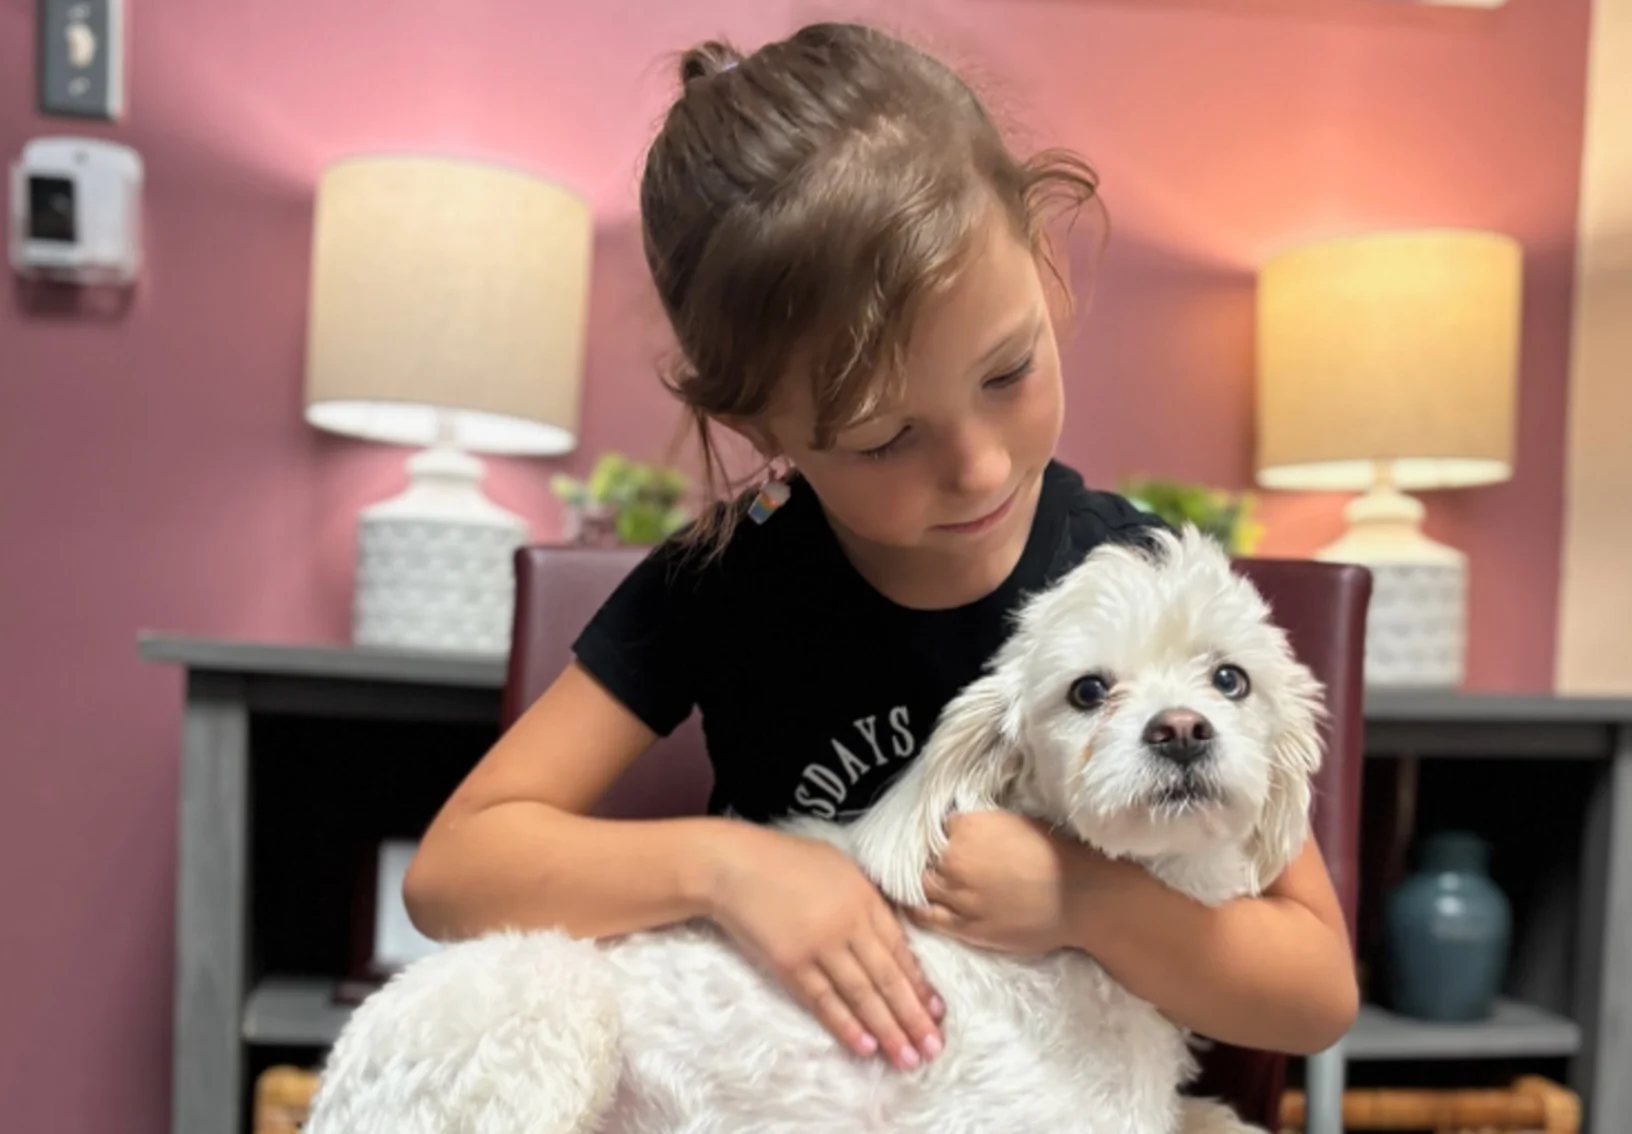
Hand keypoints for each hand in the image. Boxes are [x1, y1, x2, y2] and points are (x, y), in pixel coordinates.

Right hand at [705, 825, 944, 1069]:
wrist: (734, 866)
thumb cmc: (786, 860)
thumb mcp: (840, 866)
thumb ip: (866, 901)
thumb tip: (889, 935)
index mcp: (866, 899)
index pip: (901, 950)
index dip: (921, 985)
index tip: (938, 1013)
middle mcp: (849, 925)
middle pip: (888, 978)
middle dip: (913, 1017)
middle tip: (932, 1049)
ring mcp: (820, 946)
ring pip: (862, 995)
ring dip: (887, 1030)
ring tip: (906, 1058)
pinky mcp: (791, 964)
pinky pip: (824, 1001)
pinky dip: (846, 1026)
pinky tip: (865, 1047)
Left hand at [908, 811, 1083, 954]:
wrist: (1080, 895)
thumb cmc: (1055, 854)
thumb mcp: (1014, 822)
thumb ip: (981, 827)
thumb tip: (964, 830)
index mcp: (968, 827)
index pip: (941, 826)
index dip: (949, 835)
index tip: (954, 840)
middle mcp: (955, 859)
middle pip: (927, 856)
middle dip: (935, 858)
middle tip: (948, 864)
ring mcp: (958, 895)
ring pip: (923, 885)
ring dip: (926, 882)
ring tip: (931, 883)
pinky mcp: (965, 926)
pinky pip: (928, 917)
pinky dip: (918, 908)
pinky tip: (914, 905)